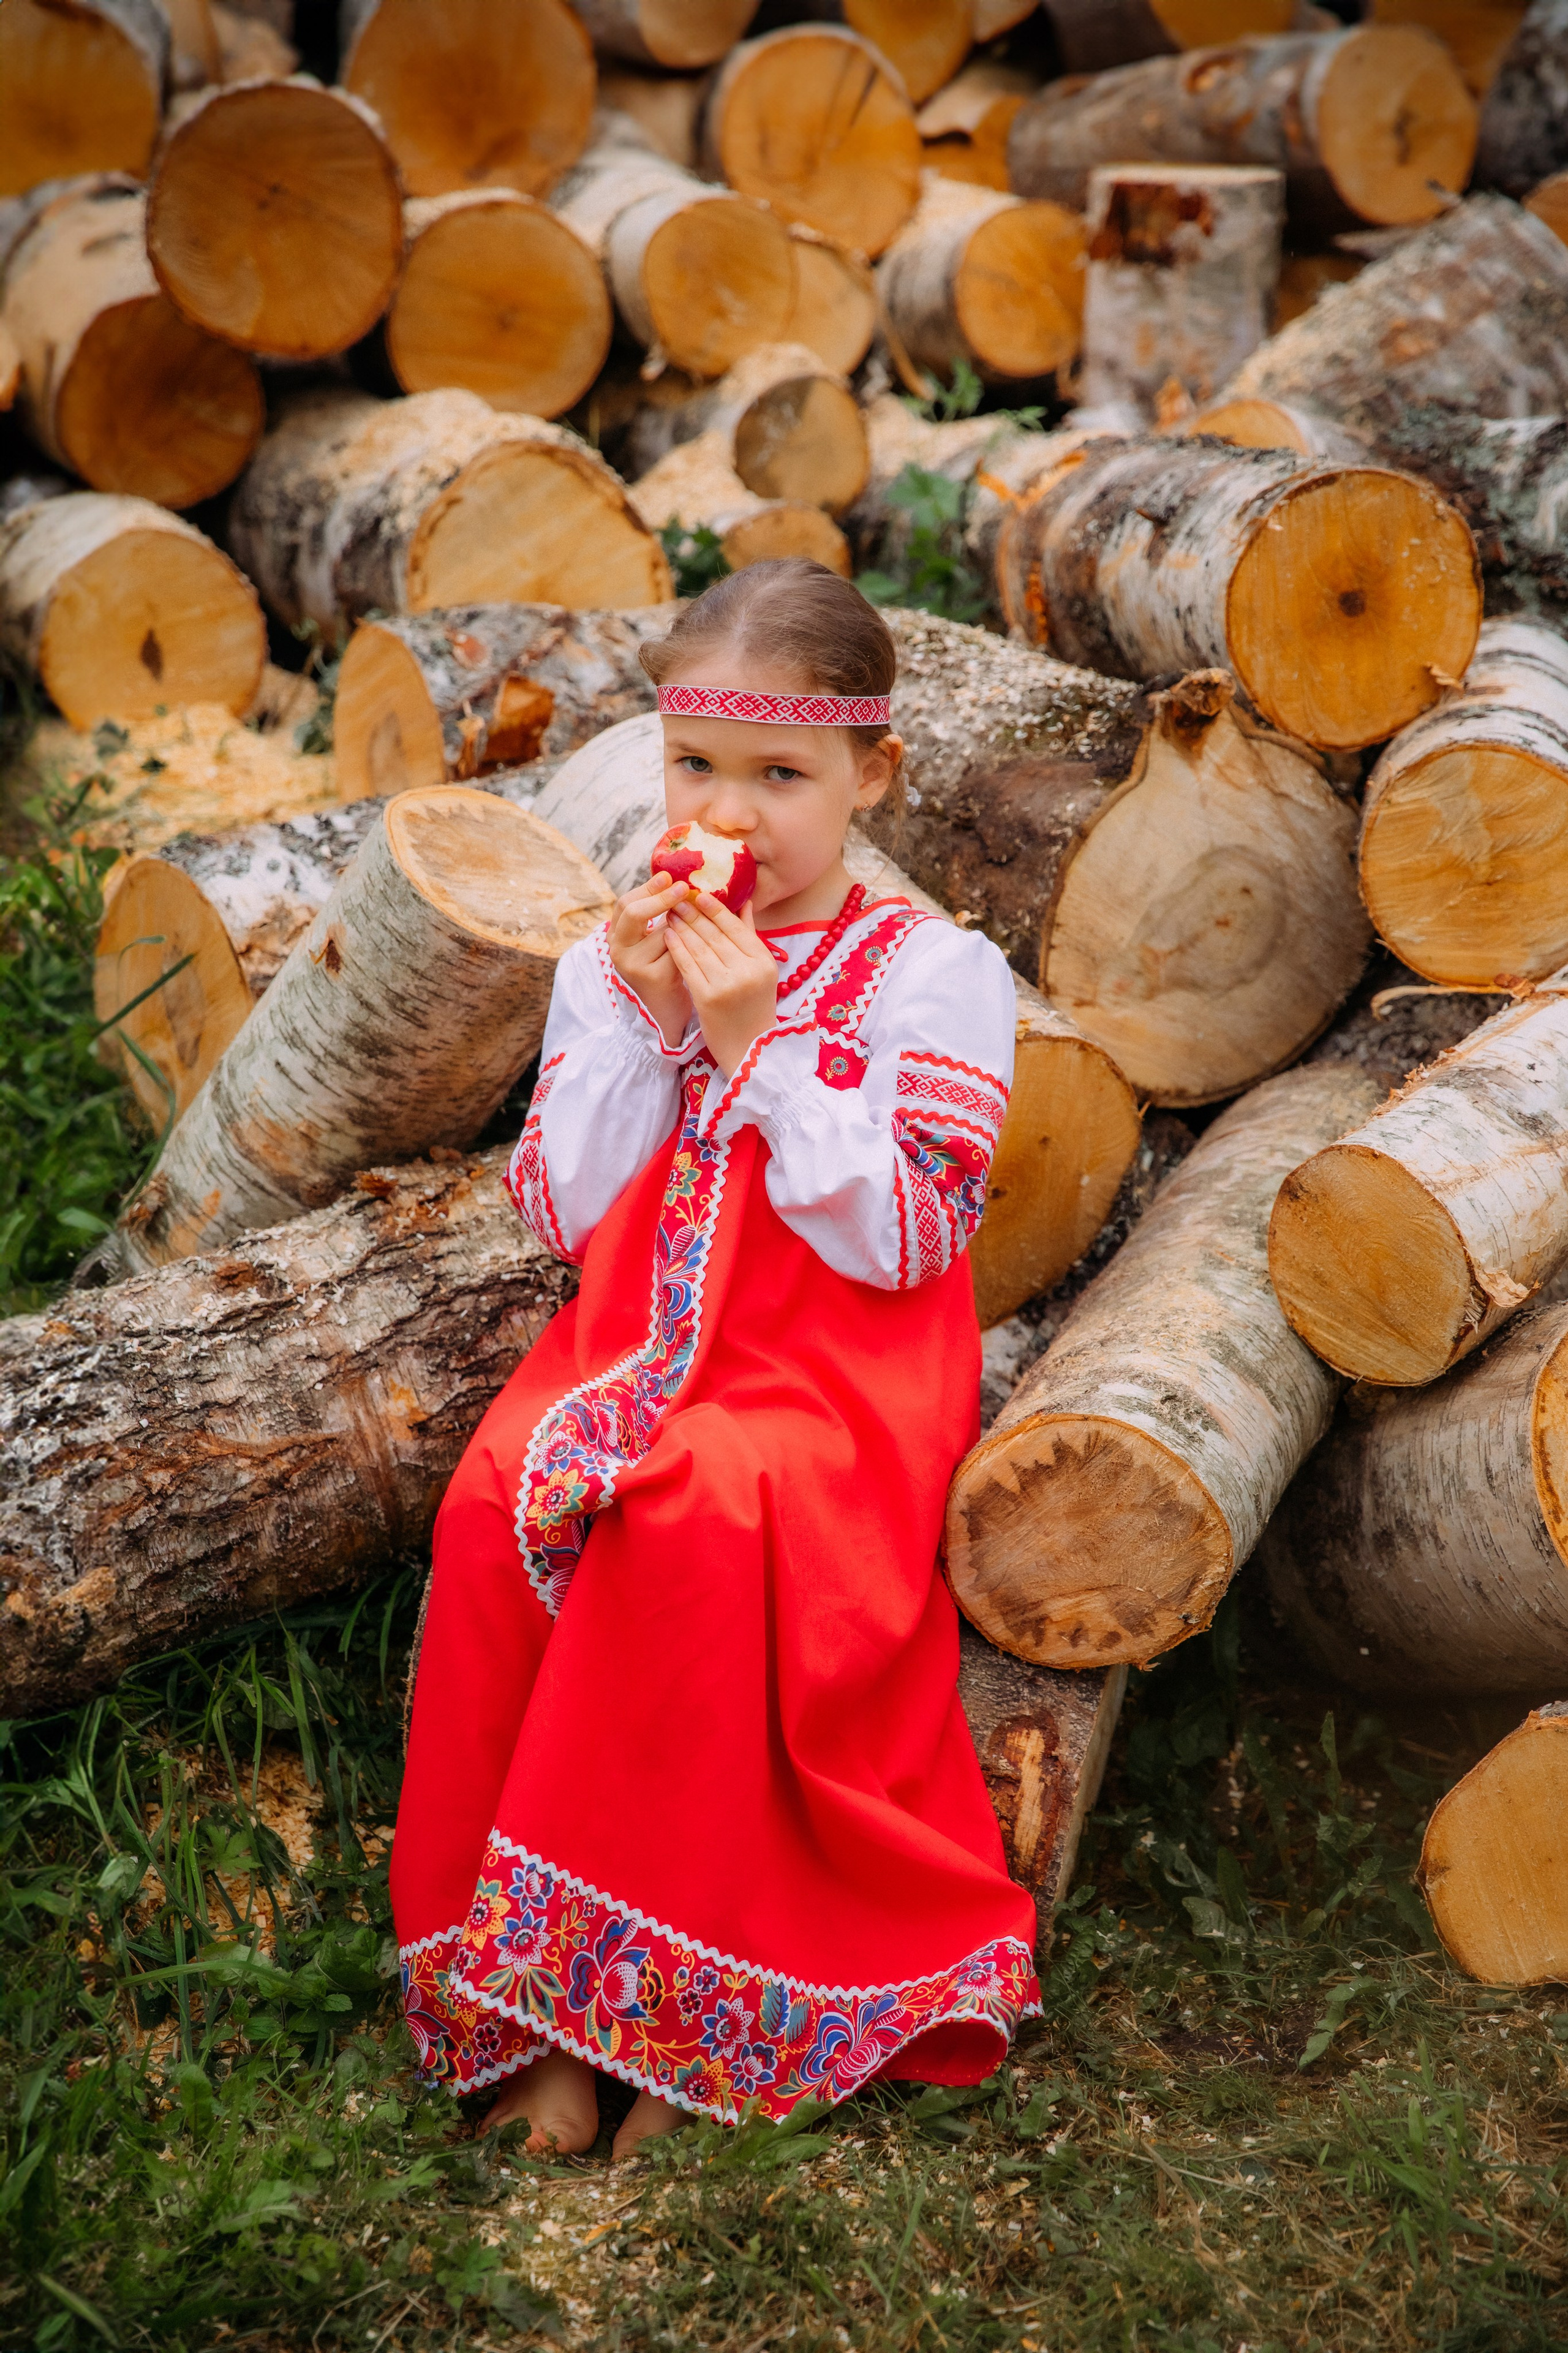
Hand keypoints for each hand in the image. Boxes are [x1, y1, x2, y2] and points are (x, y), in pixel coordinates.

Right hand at [608, 876, 693, 1046]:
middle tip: (684, 888)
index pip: (626, 903)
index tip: (669, 876)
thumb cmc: (666, 967)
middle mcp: (618, 949)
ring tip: (702, 923)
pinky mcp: (653, 977)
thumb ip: (661, 914)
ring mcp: (633, 965)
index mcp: (617, 935)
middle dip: (661, 898)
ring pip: (664, 931)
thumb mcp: (657, 940)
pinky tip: (706, 947)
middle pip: (635, 913)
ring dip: (685, 925)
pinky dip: (693, 945)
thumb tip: (682, 878)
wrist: (665, 1011)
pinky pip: (679, 950)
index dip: (647, 888)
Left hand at [664, 892, 778, 1077]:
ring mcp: (727, 985)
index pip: (736, 928)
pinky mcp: (707, 998)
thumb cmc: (754, 1007)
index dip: (716, 909)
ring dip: (682, 927)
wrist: (749, 1048)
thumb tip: (744, 902)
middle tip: (678, 897)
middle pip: (715, 935)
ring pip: (699, 948)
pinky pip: (688, 966)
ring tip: (670, 912)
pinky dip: (677, 948)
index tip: (700, 894)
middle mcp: (747, 971)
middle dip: (694, 914)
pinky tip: (668, 935)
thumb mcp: (761, 971)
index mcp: (763, 962)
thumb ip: (750, 937)